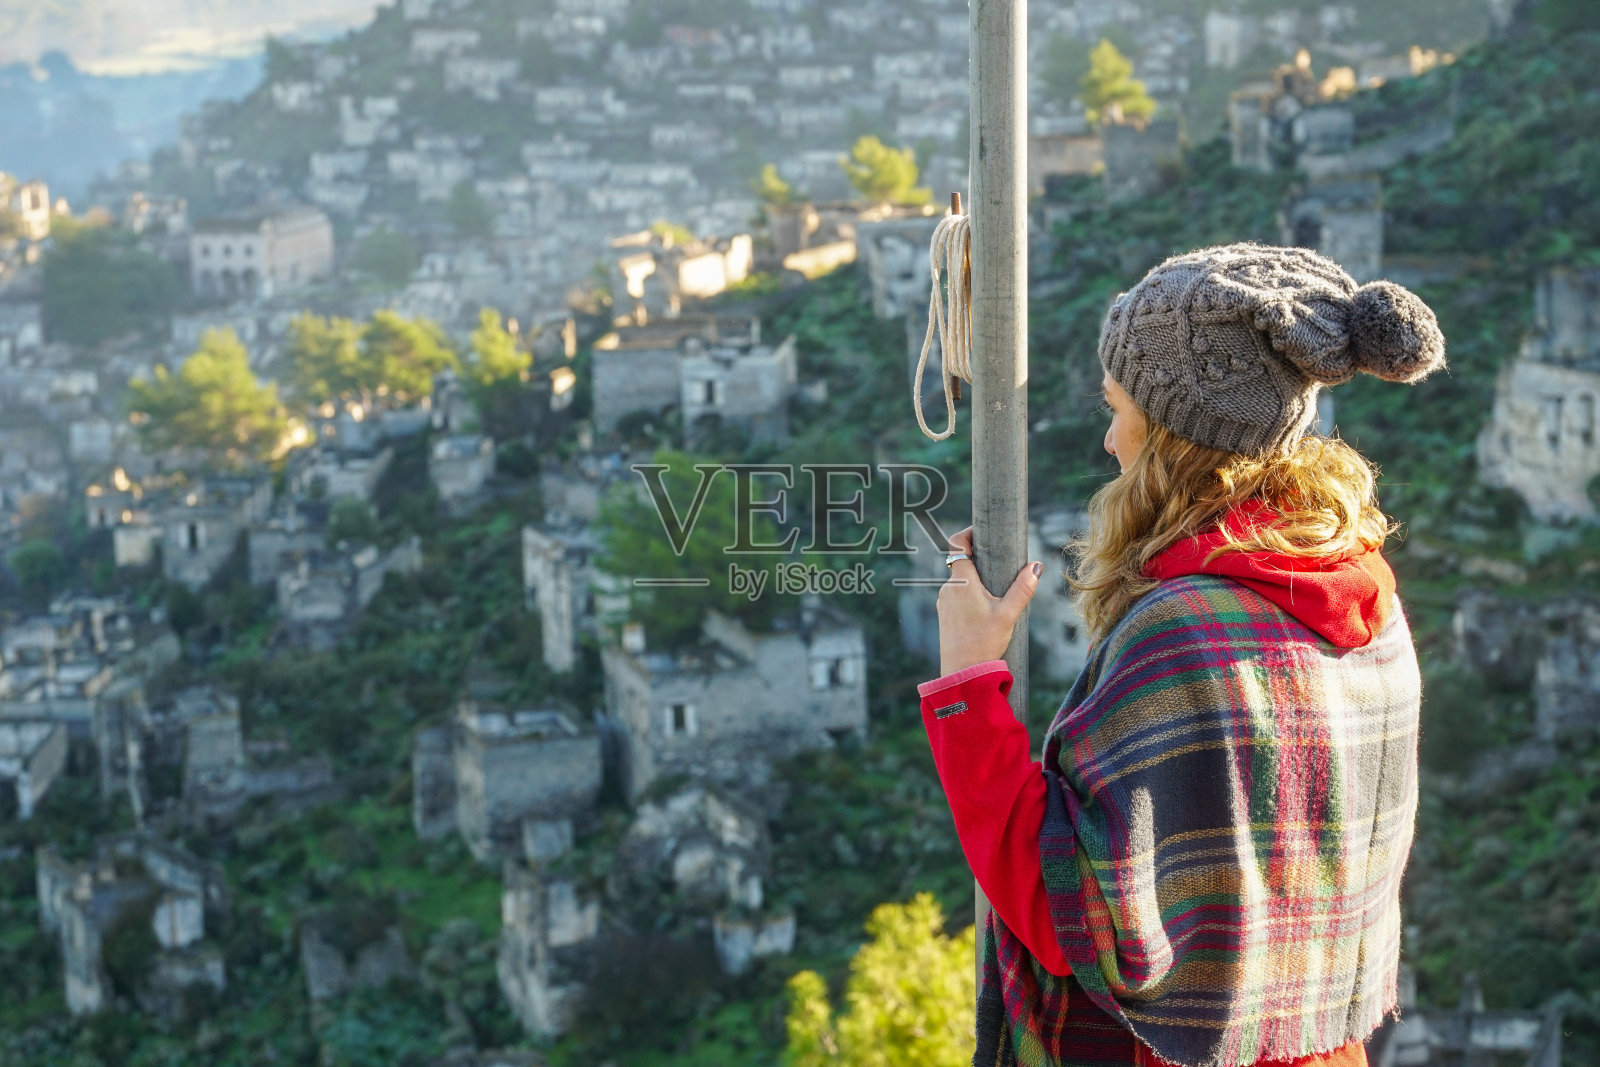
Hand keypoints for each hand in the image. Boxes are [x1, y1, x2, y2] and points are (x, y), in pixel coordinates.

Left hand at [936, 526, 1041, 675]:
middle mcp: (948, 588)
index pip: (957, 544)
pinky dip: (971, 596)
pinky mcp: (944, 615)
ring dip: (977, 581)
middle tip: (1002, 564)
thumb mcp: (1009, 614)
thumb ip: (1023, 588)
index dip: (968, 533)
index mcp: (961, 581)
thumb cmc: (984, 643)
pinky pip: (957, 596)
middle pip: (962, 563)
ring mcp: (944, 602)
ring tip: (998, 592)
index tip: (983, 532)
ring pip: (961, 581)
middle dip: (982, 561)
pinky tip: (986, 610)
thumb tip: (1036, 566)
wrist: (962, 674)